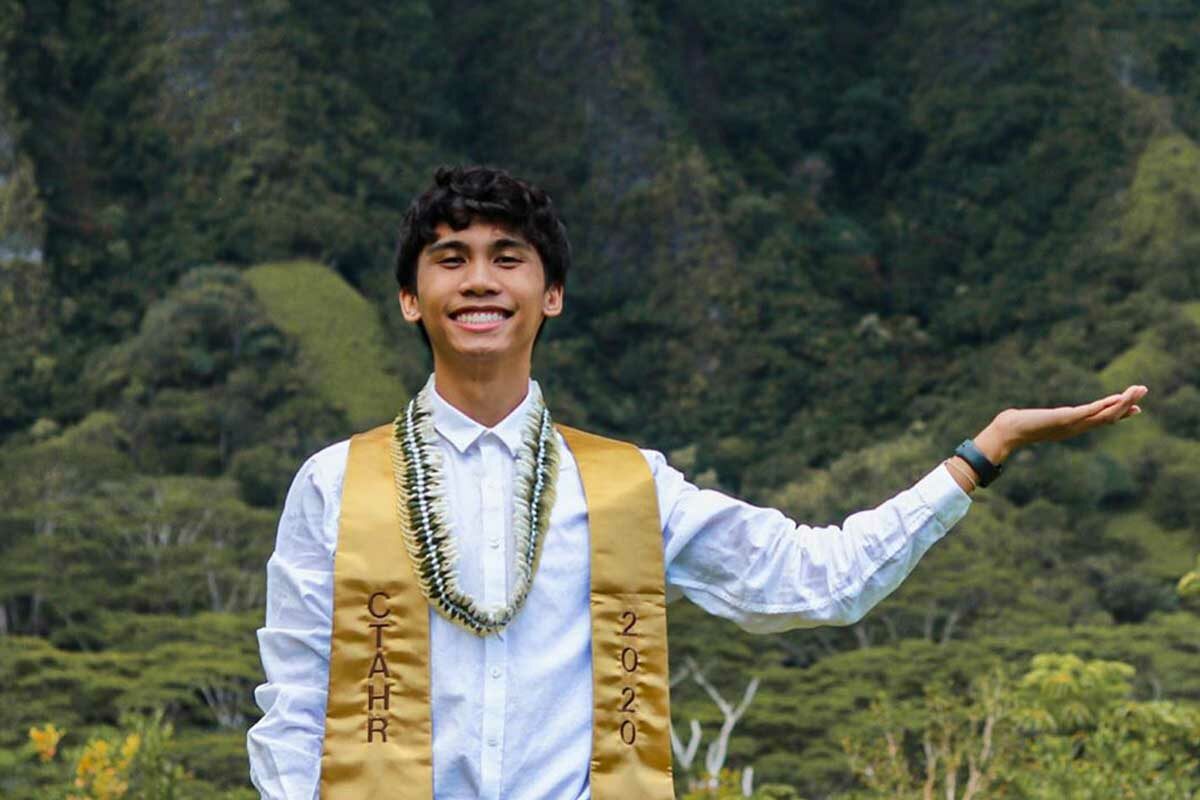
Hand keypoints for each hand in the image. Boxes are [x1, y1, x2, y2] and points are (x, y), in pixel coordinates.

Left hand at [993, 384, 1148, 452]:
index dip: (1120, 413)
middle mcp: (1076, 428)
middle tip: (1144, 391)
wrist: (1008, 432)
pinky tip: (1117, 398)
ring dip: (1123, 403)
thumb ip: (1042, 418)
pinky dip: (1105, 405)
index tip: (1136, 407)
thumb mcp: (1037, 420)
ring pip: (1105, 415)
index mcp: (1073, 427)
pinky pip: (1090, 412)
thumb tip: (1033, 416)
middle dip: (1128, 404)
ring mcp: (1073, 424)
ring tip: (1138, 390)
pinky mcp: (1065, 419)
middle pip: (1109, 417)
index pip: (1102, 420)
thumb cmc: (1018, 426)